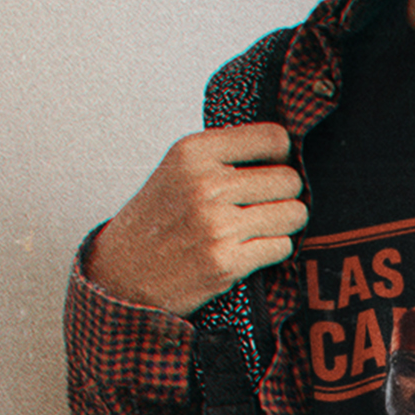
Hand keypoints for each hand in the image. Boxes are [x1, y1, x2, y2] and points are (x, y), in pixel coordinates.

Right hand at [86, 122, 305, 314]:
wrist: (121, 277)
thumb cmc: (154, 223)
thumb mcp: (177, 170)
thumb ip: (223, 155)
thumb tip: (285, 148)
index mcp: (194, 152)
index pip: (274, 138)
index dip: (281, 156)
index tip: (271, 168)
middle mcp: (206, 185)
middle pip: (289, 180)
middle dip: (284, 195)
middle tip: (264, 206)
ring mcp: (217, 225)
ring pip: (293, 214)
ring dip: (284, 224)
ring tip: (260, 228)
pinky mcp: (226, 262)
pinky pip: (282, 247)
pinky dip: (272, 251)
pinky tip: (249, 250)